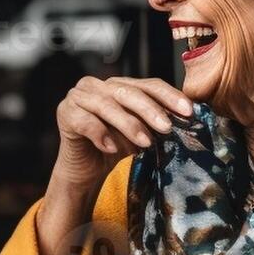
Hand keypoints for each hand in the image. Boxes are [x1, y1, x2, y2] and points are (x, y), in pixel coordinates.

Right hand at [51, 76, 192, 191]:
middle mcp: (96, 85)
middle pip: (127, 92)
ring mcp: (78, 96)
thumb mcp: (141, 131)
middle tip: (167, 128)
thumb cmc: (115, 146)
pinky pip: (85, 121)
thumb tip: (188, 117)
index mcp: (118, 84)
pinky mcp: (65, 113)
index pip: (148, 84)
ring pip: (107, 106)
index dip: (169, 96)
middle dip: (150, 110)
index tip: (188, 111)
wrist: (86, 170)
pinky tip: (111, 148)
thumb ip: (157, 120)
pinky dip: (100, 134)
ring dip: (129, 125)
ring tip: (145, 142)